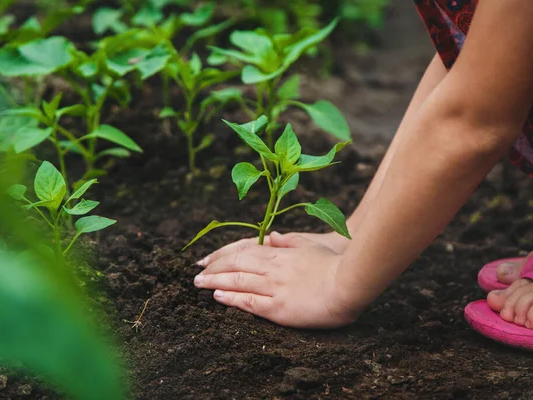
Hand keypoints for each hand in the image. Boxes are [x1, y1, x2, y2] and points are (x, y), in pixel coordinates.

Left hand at [194, 232, 360, 328]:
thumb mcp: (310, 245)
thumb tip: (273, 236)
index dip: (223, 254)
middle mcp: (273, 268)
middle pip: (235, 264)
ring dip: (215, 281)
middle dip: (213, 267)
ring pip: (237, 281)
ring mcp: (274, 287)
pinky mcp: (279, 308)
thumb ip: (290, 241)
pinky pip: (250, 302)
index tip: (207, 258)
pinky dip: (231, 298)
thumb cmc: (335, 261)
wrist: (350, 281)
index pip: (243, 250)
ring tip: (198, 283)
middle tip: (195, 272)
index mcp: (280, 253)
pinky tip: (217, 296)